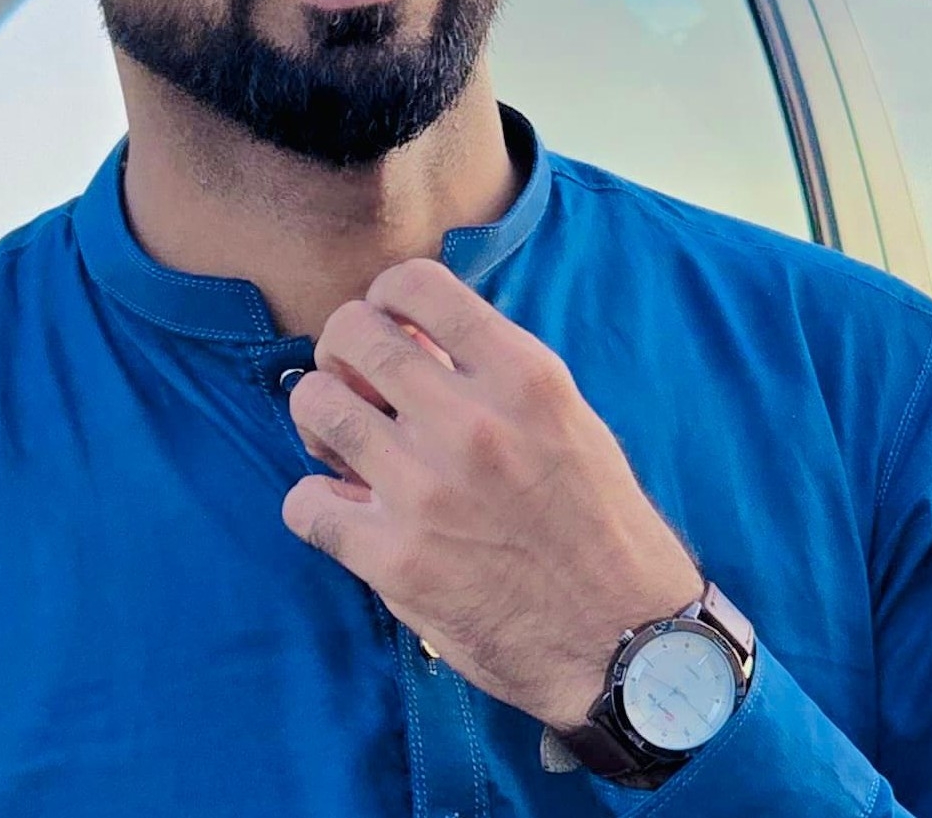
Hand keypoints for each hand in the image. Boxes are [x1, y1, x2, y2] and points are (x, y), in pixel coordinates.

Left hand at [280, 257, 701, 730]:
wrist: (627, 647)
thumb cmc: (599, 525)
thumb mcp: (565, 420)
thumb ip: (490, 371)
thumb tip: (408, 334)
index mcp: (523, 377)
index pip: (416, 283)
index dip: (385, 297)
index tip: (391, 327)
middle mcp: (471, 423)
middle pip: (351, 331)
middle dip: (342, 349)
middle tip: (357, 385)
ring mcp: (426, 491)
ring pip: (314, 402)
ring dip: (319, 418)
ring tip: (344, 445)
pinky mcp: (395, 560)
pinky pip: (304, 502)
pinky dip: (314, 505)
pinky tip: (347, 515)